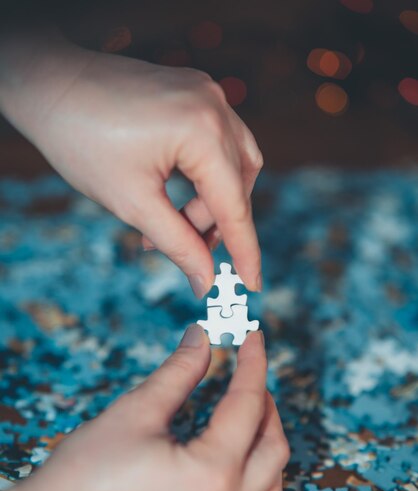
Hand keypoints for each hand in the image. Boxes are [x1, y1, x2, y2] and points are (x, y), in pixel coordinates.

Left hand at [0, 28, 262, 295]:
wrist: (47, 84)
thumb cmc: (80, 141)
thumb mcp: (132, 202)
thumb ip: (178, 245)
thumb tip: (206, 281)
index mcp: (202, 131)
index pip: (234, 205)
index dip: (244, 250)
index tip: (252, 284)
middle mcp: (214, 106)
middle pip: (236, 184)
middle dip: (213, 223)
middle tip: (185, 249)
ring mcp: (206, 93)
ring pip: (233, 163)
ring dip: (212, 200)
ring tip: (172, 221)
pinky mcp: (194, 91)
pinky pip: (217, 141)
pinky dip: (204, 174)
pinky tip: (175, 192)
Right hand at [0, 327, 288, 490]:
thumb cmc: (84, 475)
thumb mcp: (135, 412)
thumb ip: (178, 372)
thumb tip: (202, 338)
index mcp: (213, 475)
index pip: (248, 406)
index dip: (253, 365)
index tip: (253, 338)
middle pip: (274, 450)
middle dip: (267, 406)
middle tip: (247, 377)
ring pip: (272, 490)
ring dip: (268, 449)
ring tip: (246, 420)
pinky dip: (256, 483)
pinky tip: (234, 465)